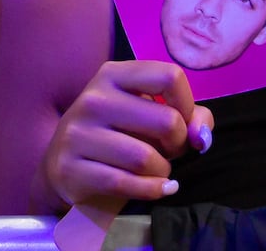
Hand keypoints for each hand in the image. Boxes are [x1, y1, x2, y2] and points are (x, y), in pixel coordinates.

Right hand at [41, 60, 213, 210]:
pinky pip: (125, 184)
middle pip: (167, 121)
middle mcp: (93, 98)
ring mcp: (77, 133)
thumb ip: (187, 115)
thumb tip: (200, 136)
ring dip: (162, 172)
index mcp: (113, 75)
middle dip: (178, 145)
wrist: (64, 168)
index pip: (169, 76)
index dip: (188, 105)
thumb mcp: (148, 114)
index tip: (182, 123)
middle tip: (169, 153)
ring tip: (156, 172)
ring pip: (146, 158)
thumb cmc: (119, 136)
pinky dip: (151, 191)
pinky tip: (154, 189)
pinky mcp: (69, 169)